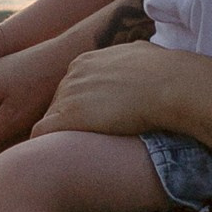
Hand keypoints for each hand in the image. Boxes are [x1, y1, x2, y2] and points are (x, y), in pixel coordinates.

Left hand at [38, 42, 183, 140]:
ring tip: (74, 150)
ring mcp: (69, 95)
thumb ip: (131, 59)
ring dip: (62, 133)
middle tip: (86, 139)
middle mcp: (72, 75)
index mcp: (86, 61)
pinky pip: (42, 131)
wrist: (169, 85)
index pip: (73, 87)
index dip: (82, 106)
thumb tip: (143, 58)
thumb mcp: (143, 55)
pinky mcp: (69, 116)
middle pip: (60, 103)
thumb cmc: (165, 72)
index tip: (94, 122)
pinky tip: (56, 156)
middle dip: (71, 120)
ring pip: (52, 118)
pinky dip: (46, 142)